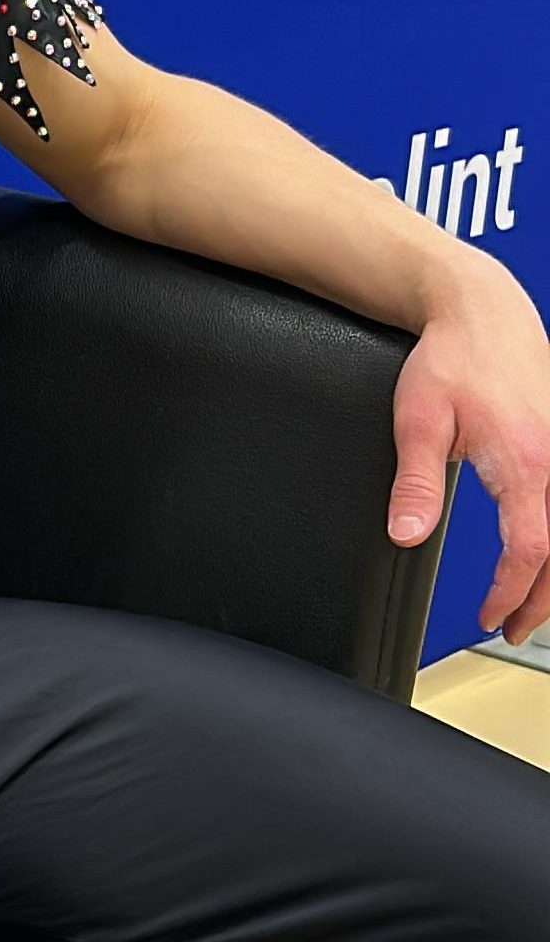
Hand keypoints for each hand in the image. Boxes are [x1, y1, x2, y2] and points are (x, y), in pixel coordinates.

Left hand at [387, 258, 549, 643]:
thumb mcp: (417, 421)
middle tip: (512, 628)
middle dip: (542, 600)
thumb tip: (405, 533)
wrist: (483, 312)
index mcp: (526, 462)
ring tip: (531, 607)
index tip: (490, 617)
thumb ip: (414, 482)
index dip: (511, 593)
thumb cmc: (450, 360)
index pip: (530, 551)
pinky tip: (546, 558)